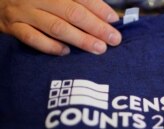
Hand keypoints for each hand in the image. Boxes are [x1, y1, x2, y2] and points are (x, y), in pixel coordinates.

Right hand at [0, 0, 121, 55]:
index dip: (100, 9)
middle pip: (72, 13)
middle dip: (96, 27)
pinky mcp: (14, 28)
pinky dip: (50, 47)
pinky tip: (66, 52)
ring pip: (56, 27)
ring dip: (80, 39)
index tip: (114, 20)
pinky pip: (32, 38)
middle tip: (113, 39)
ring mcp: (25, 13)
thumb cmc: (37, 0)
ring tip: (99, 48)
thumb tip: (105, 16)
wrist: (1, 2)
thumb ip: (77, 2)